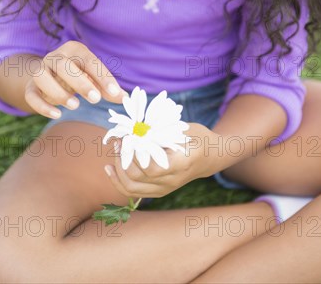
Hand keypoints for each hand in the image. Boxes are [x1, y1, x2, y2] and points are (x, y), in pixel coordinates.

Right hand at [24, 40, 128, 118]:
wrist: (50, 76)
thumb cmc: (79, 76)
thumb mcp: (95, 79)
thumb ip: (108, 88)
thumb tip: (126, 98)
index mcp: (74, 50)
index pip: (89, 60)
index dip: (102, 76)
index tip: (115, 93)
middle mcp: (55, 56)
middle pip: (63, 65)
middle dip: (80, 82)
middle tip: (96, 99)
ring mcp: (40, 70)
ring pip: (42, 76)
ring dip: (58, 92)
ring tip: (76, 106)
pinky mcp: (31, 86)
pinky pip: (31, 94)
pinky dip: (42, 106)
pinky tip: (57, 114)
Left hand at [104, 123, 219, 197]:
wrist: (210, 157)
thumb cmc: (196, 137)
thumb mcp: (183, 129)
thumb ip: (161, 131)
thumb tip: (134, 128)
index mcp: (180, 164)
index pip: (150, 168)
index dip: (134, 153)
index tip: (129, 136)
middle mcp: (171, 181)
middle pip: (137, 178)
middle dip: (123, 158)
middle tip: (120, 140)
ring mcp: (164, 188)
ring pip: (131, 188)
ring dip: (118, 169)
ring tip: (115, 151)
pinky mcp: (158, 191)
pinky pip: (133, 192)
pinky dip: (118, 181)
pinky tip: (110, 169)